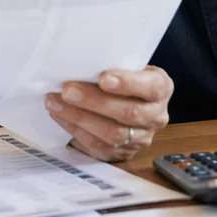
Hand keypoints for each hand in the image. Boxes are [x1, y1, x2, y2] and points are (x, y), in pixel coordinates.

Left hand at [45, 65, 172, 162]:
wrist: (128, 100)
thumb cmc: (124, 77)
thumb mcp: (127, 66)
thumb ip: (112, 65)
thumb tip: (79, 63)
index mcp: (161, 88)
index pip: (151, 88)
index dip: (128, 84)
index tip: (103, 78)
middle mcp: (156, 116)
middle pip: (130, 113)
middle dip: (94, 101)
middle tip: (67, 90)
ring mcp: (142, 138)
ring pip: (113, 134)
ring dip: (80, 118)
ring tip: (55, 103)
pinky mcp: (123, 153)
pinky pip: (99, 147)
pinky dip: (76, 130)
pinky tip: (60, 116)